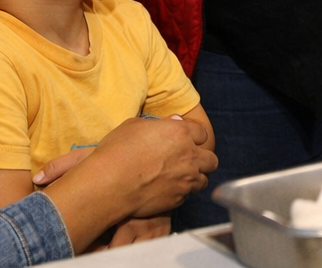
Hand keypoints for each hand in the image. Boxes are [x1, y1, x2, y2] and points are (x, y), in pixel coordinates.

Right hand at [41, 114, 215, 247]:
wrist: (110, 183)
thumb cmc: (118, 150)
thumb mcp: (136, 126)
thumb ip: (161, 124)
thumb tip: (175, 122)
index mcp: (181, 132)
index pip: (202, 134)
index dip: (193, 138)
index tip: (185, 142)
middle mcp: (189, 155)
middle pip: (211, 159)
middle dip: (202, 160)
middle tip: (188, 162)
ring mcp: (186, 179)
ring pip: (204, 180)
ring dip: (195, 178)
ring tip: (180, 178)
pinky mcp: (178, 199)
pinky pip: (188, 195)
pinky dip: (182, 193)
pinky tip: (168, 190)